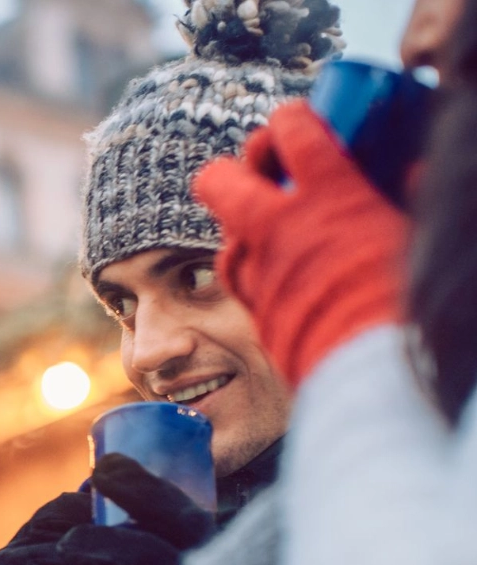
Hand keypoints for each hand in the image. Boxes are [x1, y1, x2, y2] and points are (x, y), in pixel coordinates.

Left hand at [193, 100, 409, 388]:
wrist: (373, 370)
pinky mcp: (253, 306)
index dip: (290, 120)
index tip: (296, 120)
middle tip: (263, 169)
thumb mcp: (414, 234)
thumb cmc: (406, 297)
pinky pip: (238, 276)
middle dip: (237, 167)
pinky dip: (250, 265)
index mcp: (327, 196)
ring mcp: (258, 268)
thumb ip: (406, 199)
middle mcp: (279, 227)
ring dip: (243, 224)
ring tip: (271, 224)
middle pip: (223, 179)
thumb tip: (415, 172)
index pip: (294, 135)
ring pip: (224, 233)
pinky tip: (270, 265)